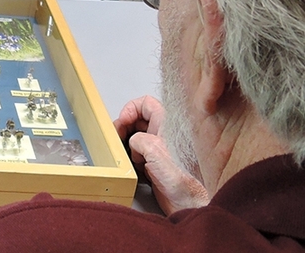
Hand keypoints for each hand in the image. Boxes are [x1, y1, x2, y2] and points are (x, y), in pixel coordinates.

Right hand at [114, 96, 208, 214]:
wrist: (192, 204)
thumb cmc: (184, 178)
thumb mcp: (154, 149)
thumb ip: (138, 139)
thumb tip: (132, 143)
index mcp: (168, 123)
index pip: (145, 104)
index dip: (131, 109)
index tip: (123, 121)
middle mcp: (164, 135)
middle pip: (139, 120)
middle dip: (126, 127)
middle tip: (117, 136)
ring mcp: (160, 150)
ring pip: (137, 138)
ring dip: (127, 144)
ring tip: (123, 152)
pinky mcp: (156, 165)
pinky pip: (138, 155)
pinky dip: (131, 158)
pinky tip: (132, 166)